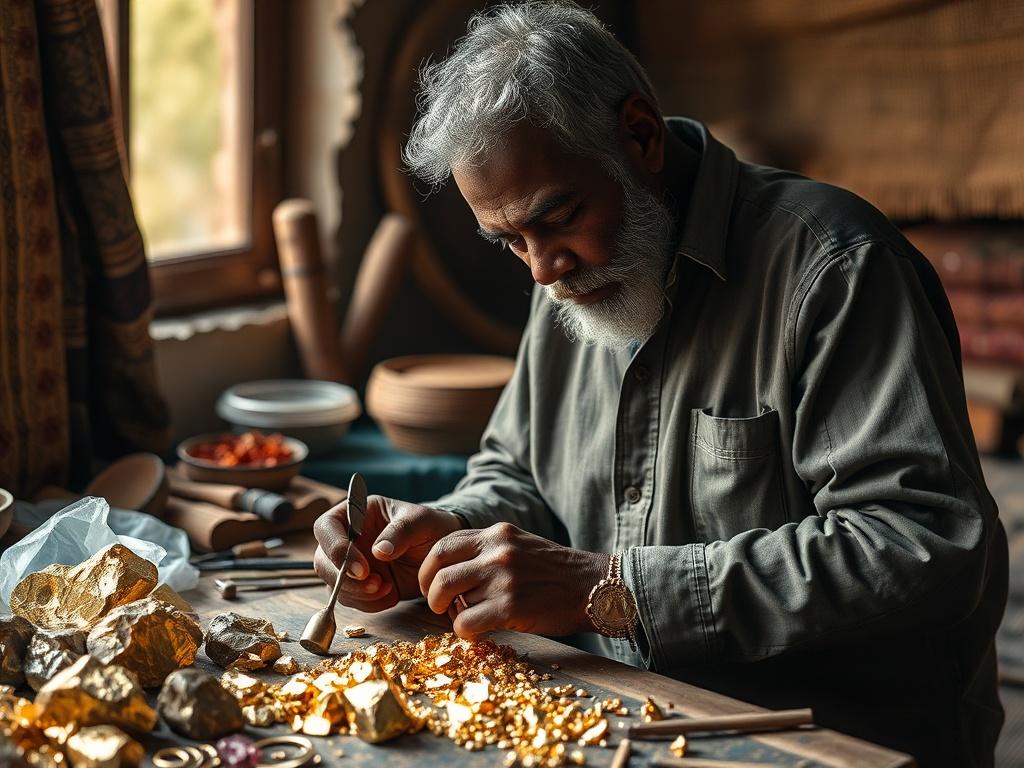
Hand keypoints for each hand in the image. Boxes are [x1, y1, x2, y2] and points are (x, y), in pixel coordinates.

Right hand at [313, 495, 464, 611]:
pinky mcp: (359, 586)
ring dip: (358, 594)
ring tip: (388, 588)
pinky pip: (351, 600)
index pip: (326, 526)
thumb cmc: (431, 528)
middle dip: (345, 579)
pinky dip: (369, 604)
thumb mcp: (422, 522)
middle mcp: (347, 538)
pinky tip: (391, 594)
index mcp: (356, 513)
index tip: (361, 568)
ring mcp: (350, 564)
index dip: (335, 548)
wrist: (443, 555)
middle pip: (322, 561)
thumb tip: (378, 551)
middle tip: (376, 584)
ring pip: (333, 585)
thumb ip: (401, 532)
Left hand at [418, 522, 608, 637]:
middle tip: (439, 607)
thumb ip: (486, 550)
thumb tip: (450, 572)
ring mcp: (502, 579)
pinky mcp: (509, 607)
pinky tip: (479, 631)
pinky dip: (465, 632)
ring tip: (470, 618)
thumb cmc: (555, 571)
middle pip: (439, 573)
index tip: (432, 584)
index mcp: (496, 534)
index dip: (428, 569)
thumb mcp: (519, 545)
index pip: (442, 546)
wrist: (594, 587)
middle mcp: (496, 552)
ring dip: (454, 615)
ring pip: (452, 601)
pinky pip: (465, 624)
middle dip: (432, 595)